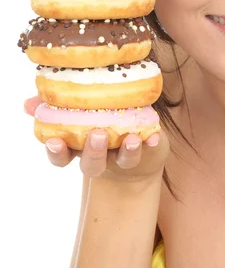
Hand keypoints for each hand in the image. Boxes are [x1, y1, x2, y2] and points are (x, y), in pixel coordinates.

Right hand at [24, 96, 169, 182]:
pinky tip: (154, 136)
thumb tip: (28, 103)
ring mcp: (122, 157)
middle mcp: (99, 156)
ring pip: (121, 161)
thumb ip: (55, 106)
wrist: (137, 144)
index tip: (54, 141)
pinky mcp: (145, 152)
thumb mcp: (76, 112)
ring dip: (126, 151)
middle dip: (93, 151)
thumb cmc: (99, 120)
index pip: (61, 156)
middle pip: (91, 164)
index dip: (56, 152)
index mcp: (78, 146)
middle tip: (97, 134)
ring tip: (131, 139)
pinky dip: (150, 143)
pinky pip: (148, 151)